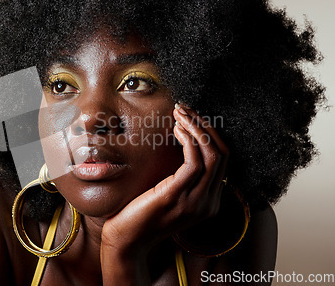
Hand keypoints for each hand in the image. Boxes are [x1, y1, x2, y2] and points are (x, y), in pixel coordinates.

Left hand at [100, 104, 228, 283]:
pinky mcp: (178, 196)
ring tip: (180, 113)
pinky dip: (188, 141)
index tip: (193, 117)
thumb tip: (182, 144)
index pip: (223, 160)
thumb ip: (181, 177)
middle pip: (222, 153)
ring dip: (197, 128)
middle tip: (186, 109)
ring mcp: (196, 201)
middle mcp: (209, 202)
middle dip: (205, 126)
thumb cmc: (141, 214)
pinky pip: (194, 162)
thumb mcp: (168, 193)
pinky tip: (175, 129)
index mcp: (209, 201)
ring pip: (212, 155)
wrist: (127, 240)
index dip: (210, 134)